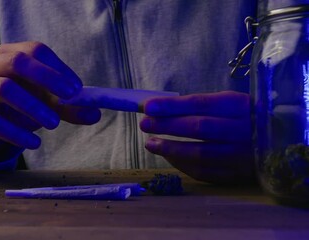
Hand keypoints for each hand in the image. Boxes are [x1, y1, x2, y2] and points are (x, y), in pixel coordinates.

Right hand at [0, 42, 100, 157]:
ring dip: (33, 107)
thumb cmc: (16, 107)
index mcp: (10, 54)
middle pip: (17, 61)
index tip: (77, 89)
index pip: (35, 50)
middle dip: (47, 78)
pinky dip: (16, 132)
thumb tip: (95, 113)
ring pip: (4, 88)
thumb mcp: (44, 104)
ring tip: (54, 124)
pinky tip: (34, 142)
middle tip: (69, 98)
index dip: (58, 68)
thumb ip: (68, 107)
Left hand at [140, 91, 254, 183]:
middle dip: (167, 125)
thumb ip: (198, 106)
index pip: (200, 104)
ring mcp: (240, 155)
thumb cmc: (245, 117)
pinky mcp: (236, 173)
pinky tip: (168, 157)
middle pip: (198, 127)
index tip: (147, 106)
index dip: (172, 106)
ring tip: (150, 143)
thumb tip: (160, 108)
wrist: (278, 142)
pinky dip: (182, 164)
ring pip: (200, 153)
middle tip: (145, 124)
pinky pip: (204, 171)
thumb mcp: (228, 103)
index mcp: (239, 106)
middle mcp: (241, 130)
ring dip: (170, 148)